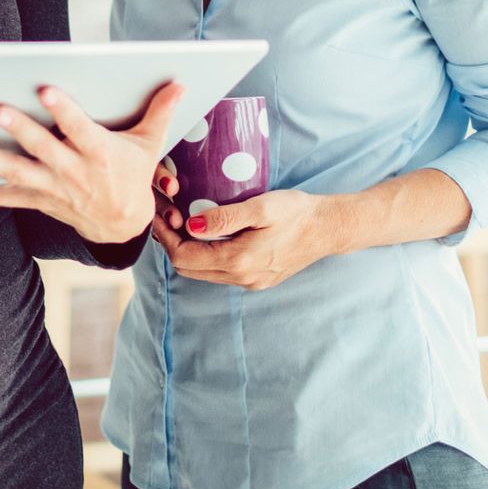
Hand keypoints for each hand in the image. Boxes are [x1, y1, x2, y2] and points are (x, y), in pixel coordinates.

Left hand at [0, 82, 184, 243]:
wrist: (123, 226)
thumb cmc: (131, 175)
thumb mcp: (149, 145)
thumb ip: (160, 112)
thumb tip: (179, 82)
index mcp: (100, 154)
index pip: (80, 129)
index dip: (64, 111)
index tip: (46, 90)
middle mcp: (73, 173)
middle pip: (42, 150)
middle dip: (19, 130)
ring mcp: (52, 190)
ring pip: (15, 173)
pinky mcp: (36, 201)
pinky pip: (1, 198)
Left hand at [150, 188, 346, 290]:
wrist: (328, 228)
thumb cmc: (296, 212)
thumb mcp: (260, 207)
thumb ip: (224, 217)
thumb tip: (190, 225)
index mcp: (238, 261)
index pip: (184, 257)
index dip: (165, 237)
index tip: (159, 214)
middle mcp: (241, 278)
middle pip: (188, 268)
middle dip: (171, 244)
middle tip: (167, 216)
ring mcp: (250, 282)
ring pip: (202, 272)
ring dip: (187, 251)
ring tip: (181, 222)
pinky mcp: (257, 279)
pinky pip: (219, 272)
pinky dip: (205, 255)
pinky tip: (205, 234)